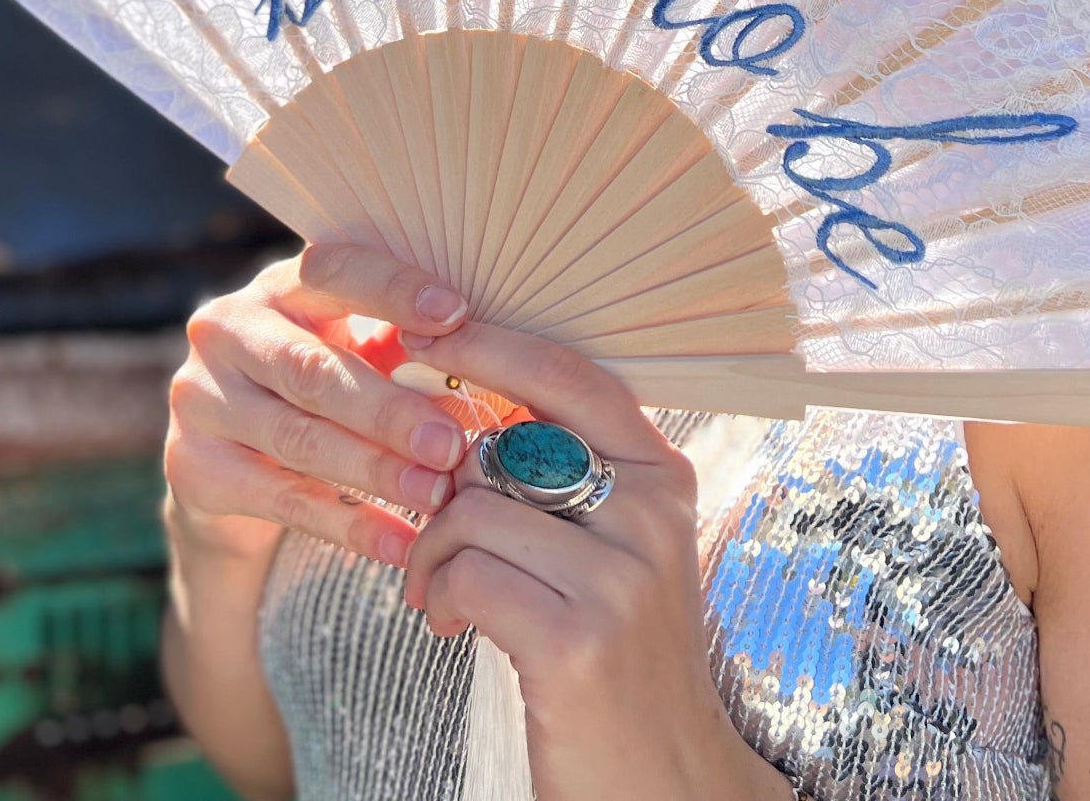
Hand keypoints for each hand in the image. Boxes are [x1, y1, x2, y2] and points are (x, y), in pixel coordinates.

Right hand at [163, 244, 481, 566]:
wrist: (236, 462)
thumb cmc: (327, 383)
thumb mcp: (360, 349)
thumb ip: (409, 342)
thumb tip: (496, 351)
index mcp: (280, 285)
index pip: (333, 270)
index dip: (393, 291)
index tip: (457, 315)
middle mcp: (228, 328)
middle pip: (313, 370)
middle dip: (389, 411)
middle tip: (451, 444)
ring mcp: (200, 397)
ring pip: (298, 438)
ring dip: (374, 472)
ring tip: (435, 495)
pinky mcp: (192, 465)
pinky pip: (280, 500)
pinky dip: (347, 525)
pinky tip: (399, 544)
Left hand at [398, 320, 793, 800]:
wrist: (667, 780)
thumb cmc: (620, 654)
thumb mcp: (617, 550)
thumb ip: (565, 478)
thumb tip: (467, 410)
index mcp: (661, 473)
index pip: (567, 372)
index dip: (489, 344)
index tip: (423, 333)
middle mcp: (651, 512)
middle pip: (500, 447)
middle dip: (441, 490)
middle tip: (429, 539)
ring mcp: (620, 576)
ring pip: (471, 510)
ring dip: (429, 556)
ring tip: (438, 594)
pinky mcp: (578, 639)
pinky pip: (467, 575)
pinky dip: (438, 597)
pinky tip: (450, 625)